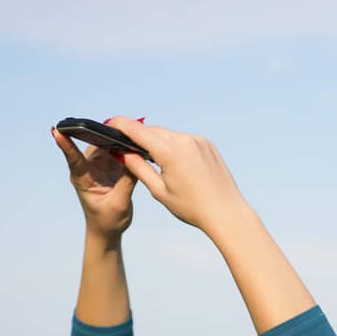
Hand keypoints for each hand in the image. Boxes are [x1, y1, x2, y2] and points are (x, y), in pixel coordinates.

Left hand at [51, 118, 137, 237]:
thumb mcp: (119, 203)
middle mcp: (89, 168)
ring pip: (108, 144)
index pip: (73, 158)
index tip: (56, 130)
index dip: (65, 144)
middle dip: (104, 132)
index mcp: (82, 178)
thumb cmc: (107, 221)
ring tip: (133, 130)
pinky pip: (119, 151)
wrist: (107, 230)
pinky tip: (137, 141)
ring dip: (119, 138)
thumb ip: (127, 181)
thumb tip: (135, 159)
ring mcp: (100, 165)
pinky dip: (127, 147)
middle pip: (94, 144)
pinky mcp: (111, 166)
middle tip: (120, 122)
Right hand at [115, 119, 249, 237]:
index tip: (110, 122)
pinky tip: (175, 163)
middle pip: (153, 131)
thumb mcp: (159, 191)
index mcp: (170, 152)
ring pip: (169, 135)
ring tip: (152, 159)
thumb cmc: (192, 207)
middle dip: (139, 137)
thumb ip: (139, 168)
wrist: (226, 212)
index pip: (138, 130)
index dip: (121, 125)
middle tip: (128, 146)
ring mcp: (198, 140)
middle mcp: (185, 140)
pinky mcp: (207, 144)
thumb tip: (124, 153)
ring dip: (158, 142)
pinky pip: (184, 140)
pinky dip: (174, 146)